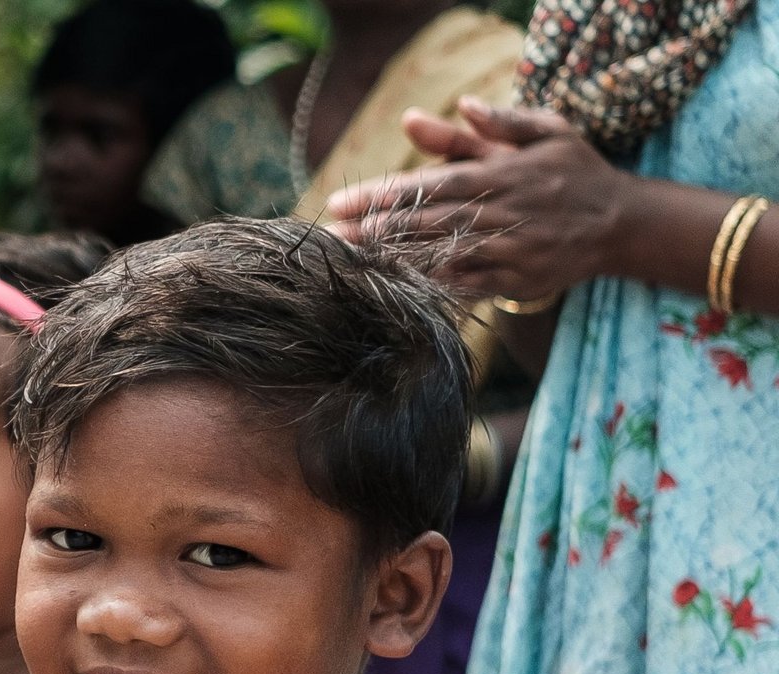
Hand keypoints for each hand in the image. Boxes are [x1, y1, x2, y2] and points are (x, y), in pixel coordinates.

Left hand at [325, 98, 630, 300]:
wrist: (624, 222)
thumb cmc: (574, 171)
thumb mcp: (545, 134)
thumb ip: (497, 124)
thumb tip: (460, 103)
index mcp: (507, 175)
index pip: (434, 184)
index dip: (385, 194)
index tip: (342, 201)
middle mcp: (507, 213)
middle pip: (430, 222)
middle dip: (377, 230)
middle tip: (331, 236)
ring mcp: (513, 251)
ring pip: (444, 256)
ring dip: (394, 259)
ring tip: (350, 261)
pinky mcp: (519, 281)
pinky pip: (467, 286)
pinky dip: (431, 287)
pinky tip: (395, 287)